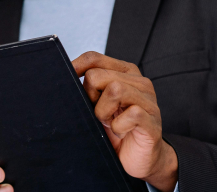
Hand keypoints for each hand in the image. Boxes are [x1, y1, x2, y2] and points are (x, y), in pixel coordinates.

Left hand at [72, 52, 177, 191]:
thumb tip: (64, 80)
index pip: (94, 58)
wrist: (139, 158)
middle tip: (99, 115)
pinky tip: (121, 132)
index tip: (66, 81)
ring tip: (109, 122)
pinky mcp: (152, 120)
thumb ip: (89, 90)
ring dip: (103, 112)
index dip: (76, 67)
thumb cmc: (117, 130)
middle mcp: (139, 82)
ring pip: (115, 89)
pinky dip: (118, 127)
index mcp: (124, 73)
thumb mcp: (98, 106)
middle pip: (97, 75)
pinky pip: (131, 114)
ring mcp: (148, 100)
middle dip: (90, 98)